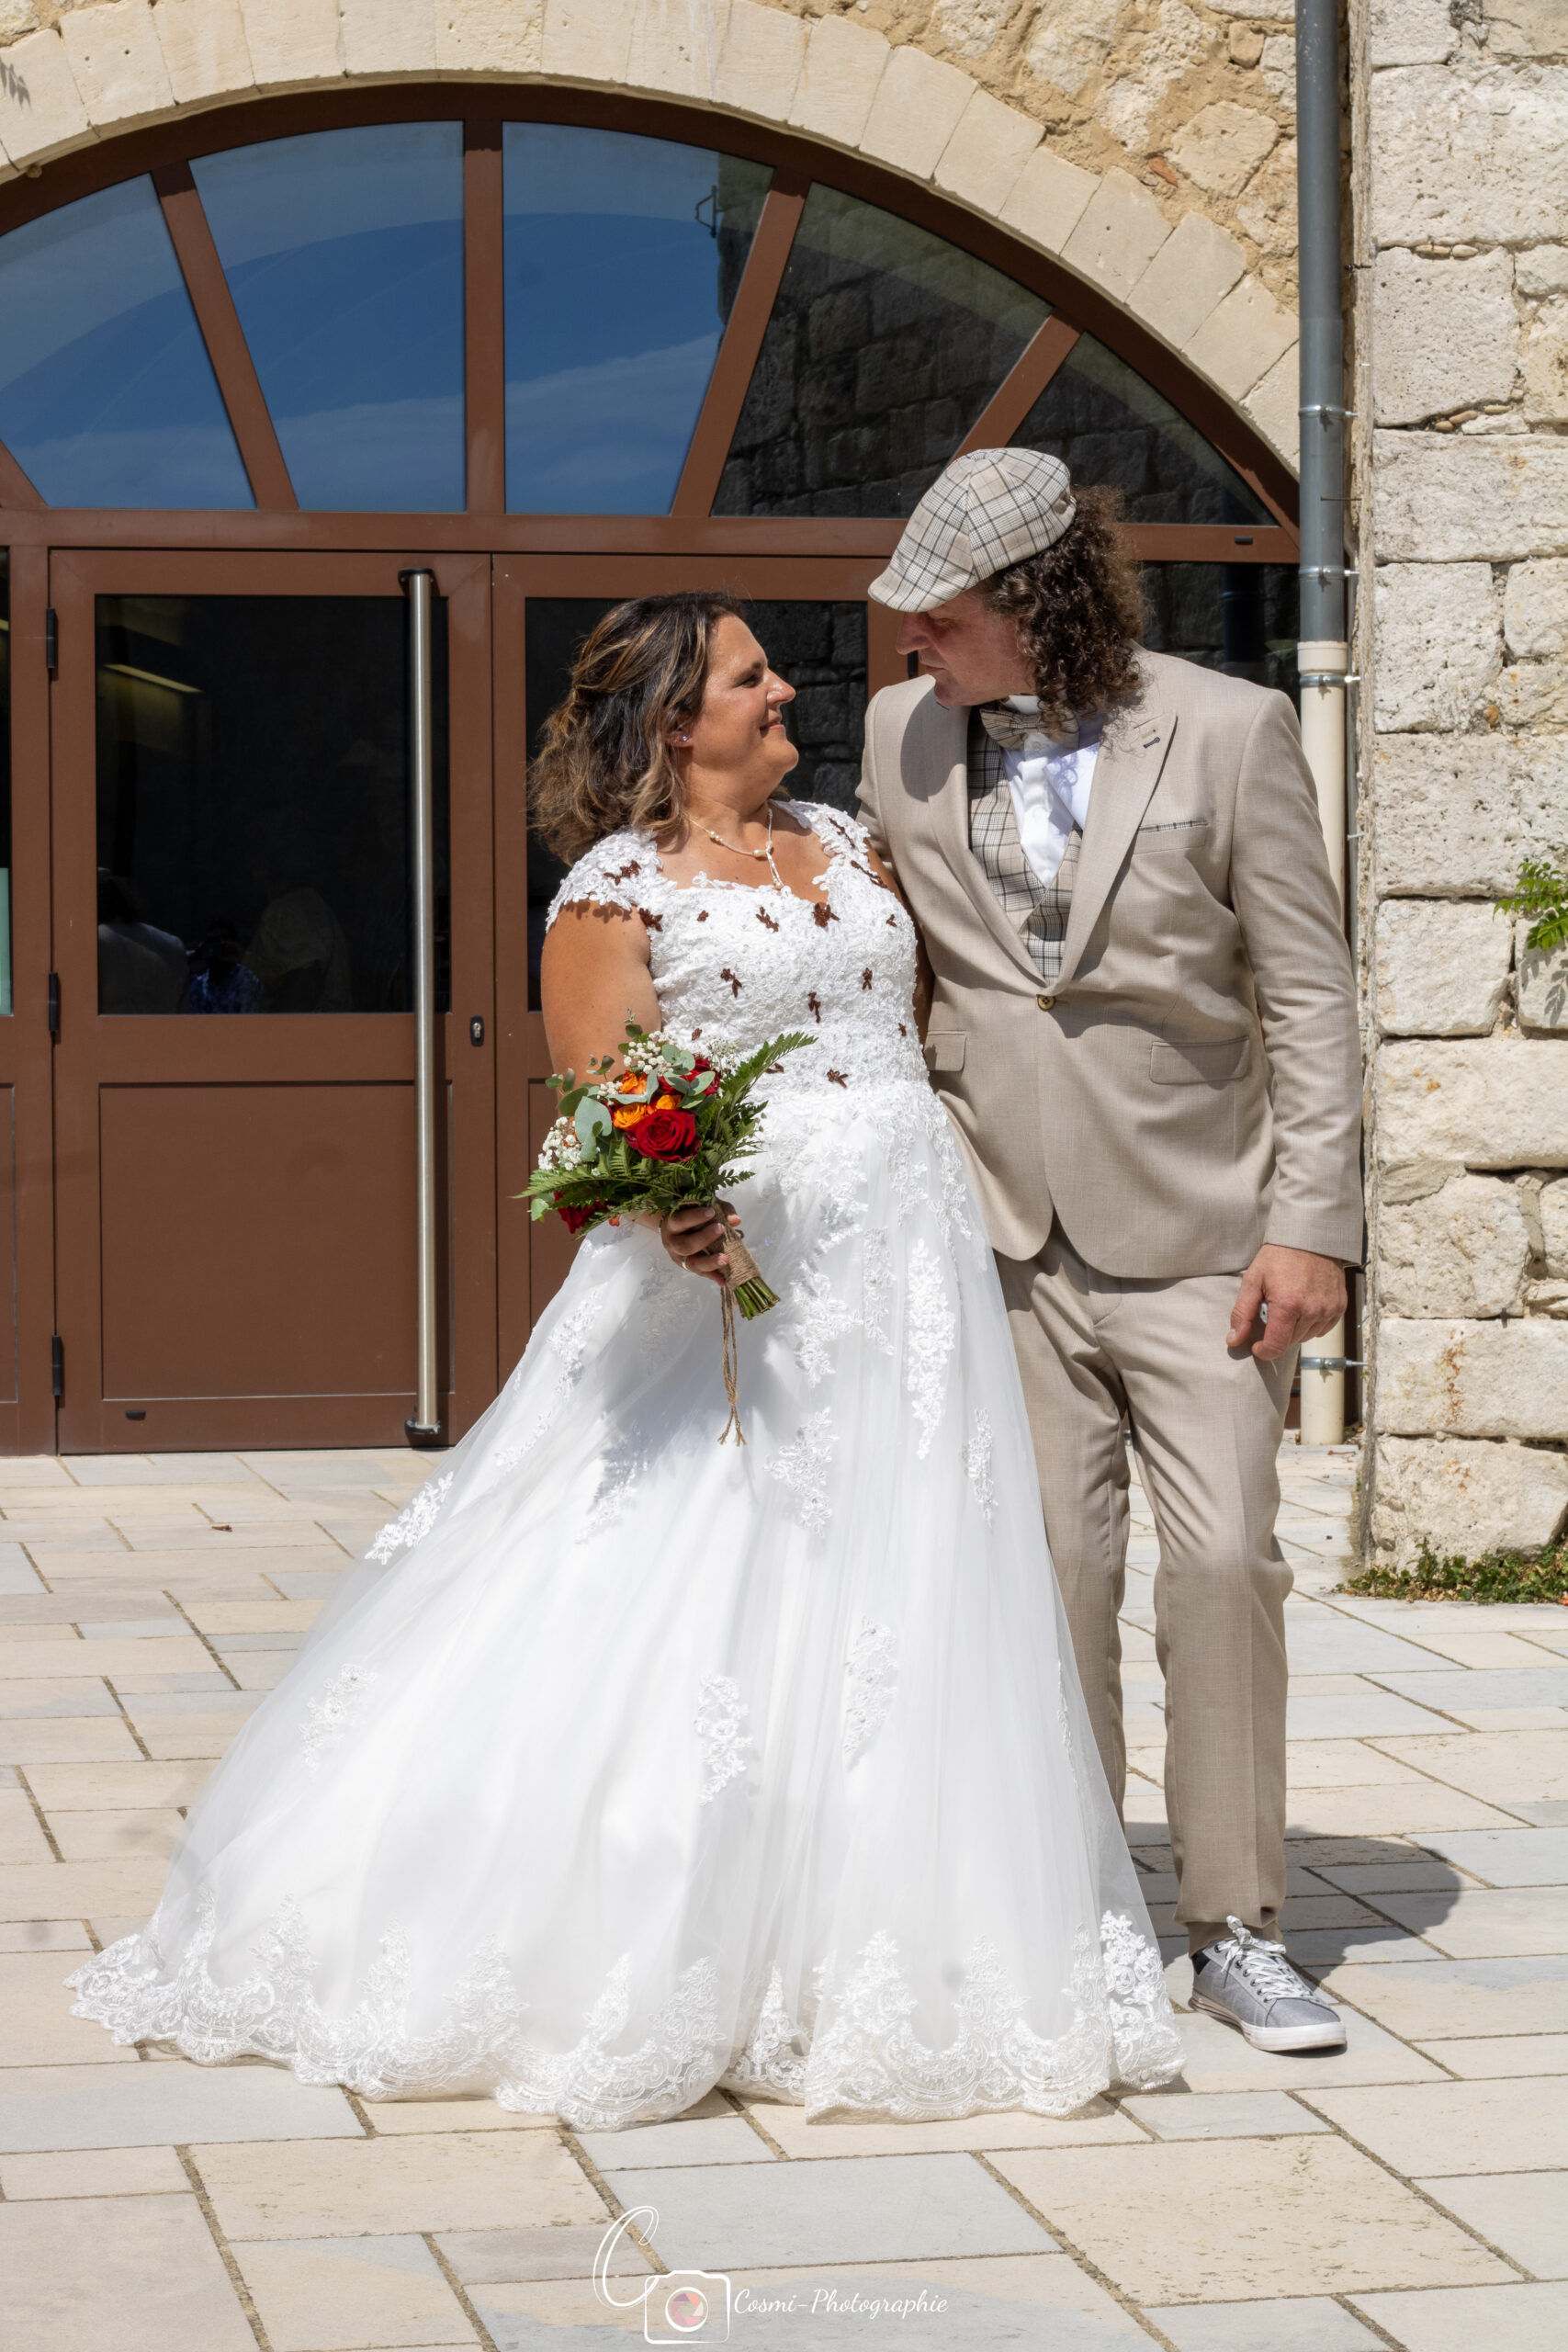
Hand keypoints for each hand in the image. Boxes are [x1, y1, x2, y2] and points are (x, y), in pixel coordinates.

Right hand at [661, 1199, 740, 1285]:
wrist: (675, 1228)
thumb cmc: (691, 1214)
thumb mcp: (703, 1207)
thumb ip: (721, 1210)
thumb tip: (735, 1221)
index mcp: (671, 1224)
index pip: (679, 1221)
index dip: (694, 1217)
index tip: (711, 1212)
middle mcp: (672, 1242)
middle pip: (684, 1245)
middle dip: (703, 1238)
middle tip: (720, 1229)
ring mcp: (679, 1257)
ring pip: (691, 1263)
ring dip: (709, 1262)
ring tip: (725, 1259)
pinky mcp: (687, 1267)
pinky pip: (700, 1273)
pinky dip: (712, 1276)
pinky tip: (723, 1279)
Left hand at [1227, 1245, 1346, 1361]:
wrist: (1310, 1237)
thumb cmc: (1279, 1256)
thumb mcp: (1253, 1280)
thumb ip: (1241, 1313)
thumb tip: (1233, 1339)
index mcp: (1288, 1305)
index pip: (1276, 1346)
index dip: (1263, 1351)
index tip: (1256, 1346)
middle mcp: (1312, 1311)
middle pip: (1290, 1342)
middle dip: (1277, 1336)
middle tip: (1271, 1314)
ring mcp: (1328, 1310)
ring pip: (1306, 1337)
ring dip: (1294, 1330)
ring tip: (1288, 1307)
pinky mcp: (1339, 1307)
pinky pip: (1322, 1329)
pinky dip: (1311, 1324)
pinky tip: (1304, 1307)